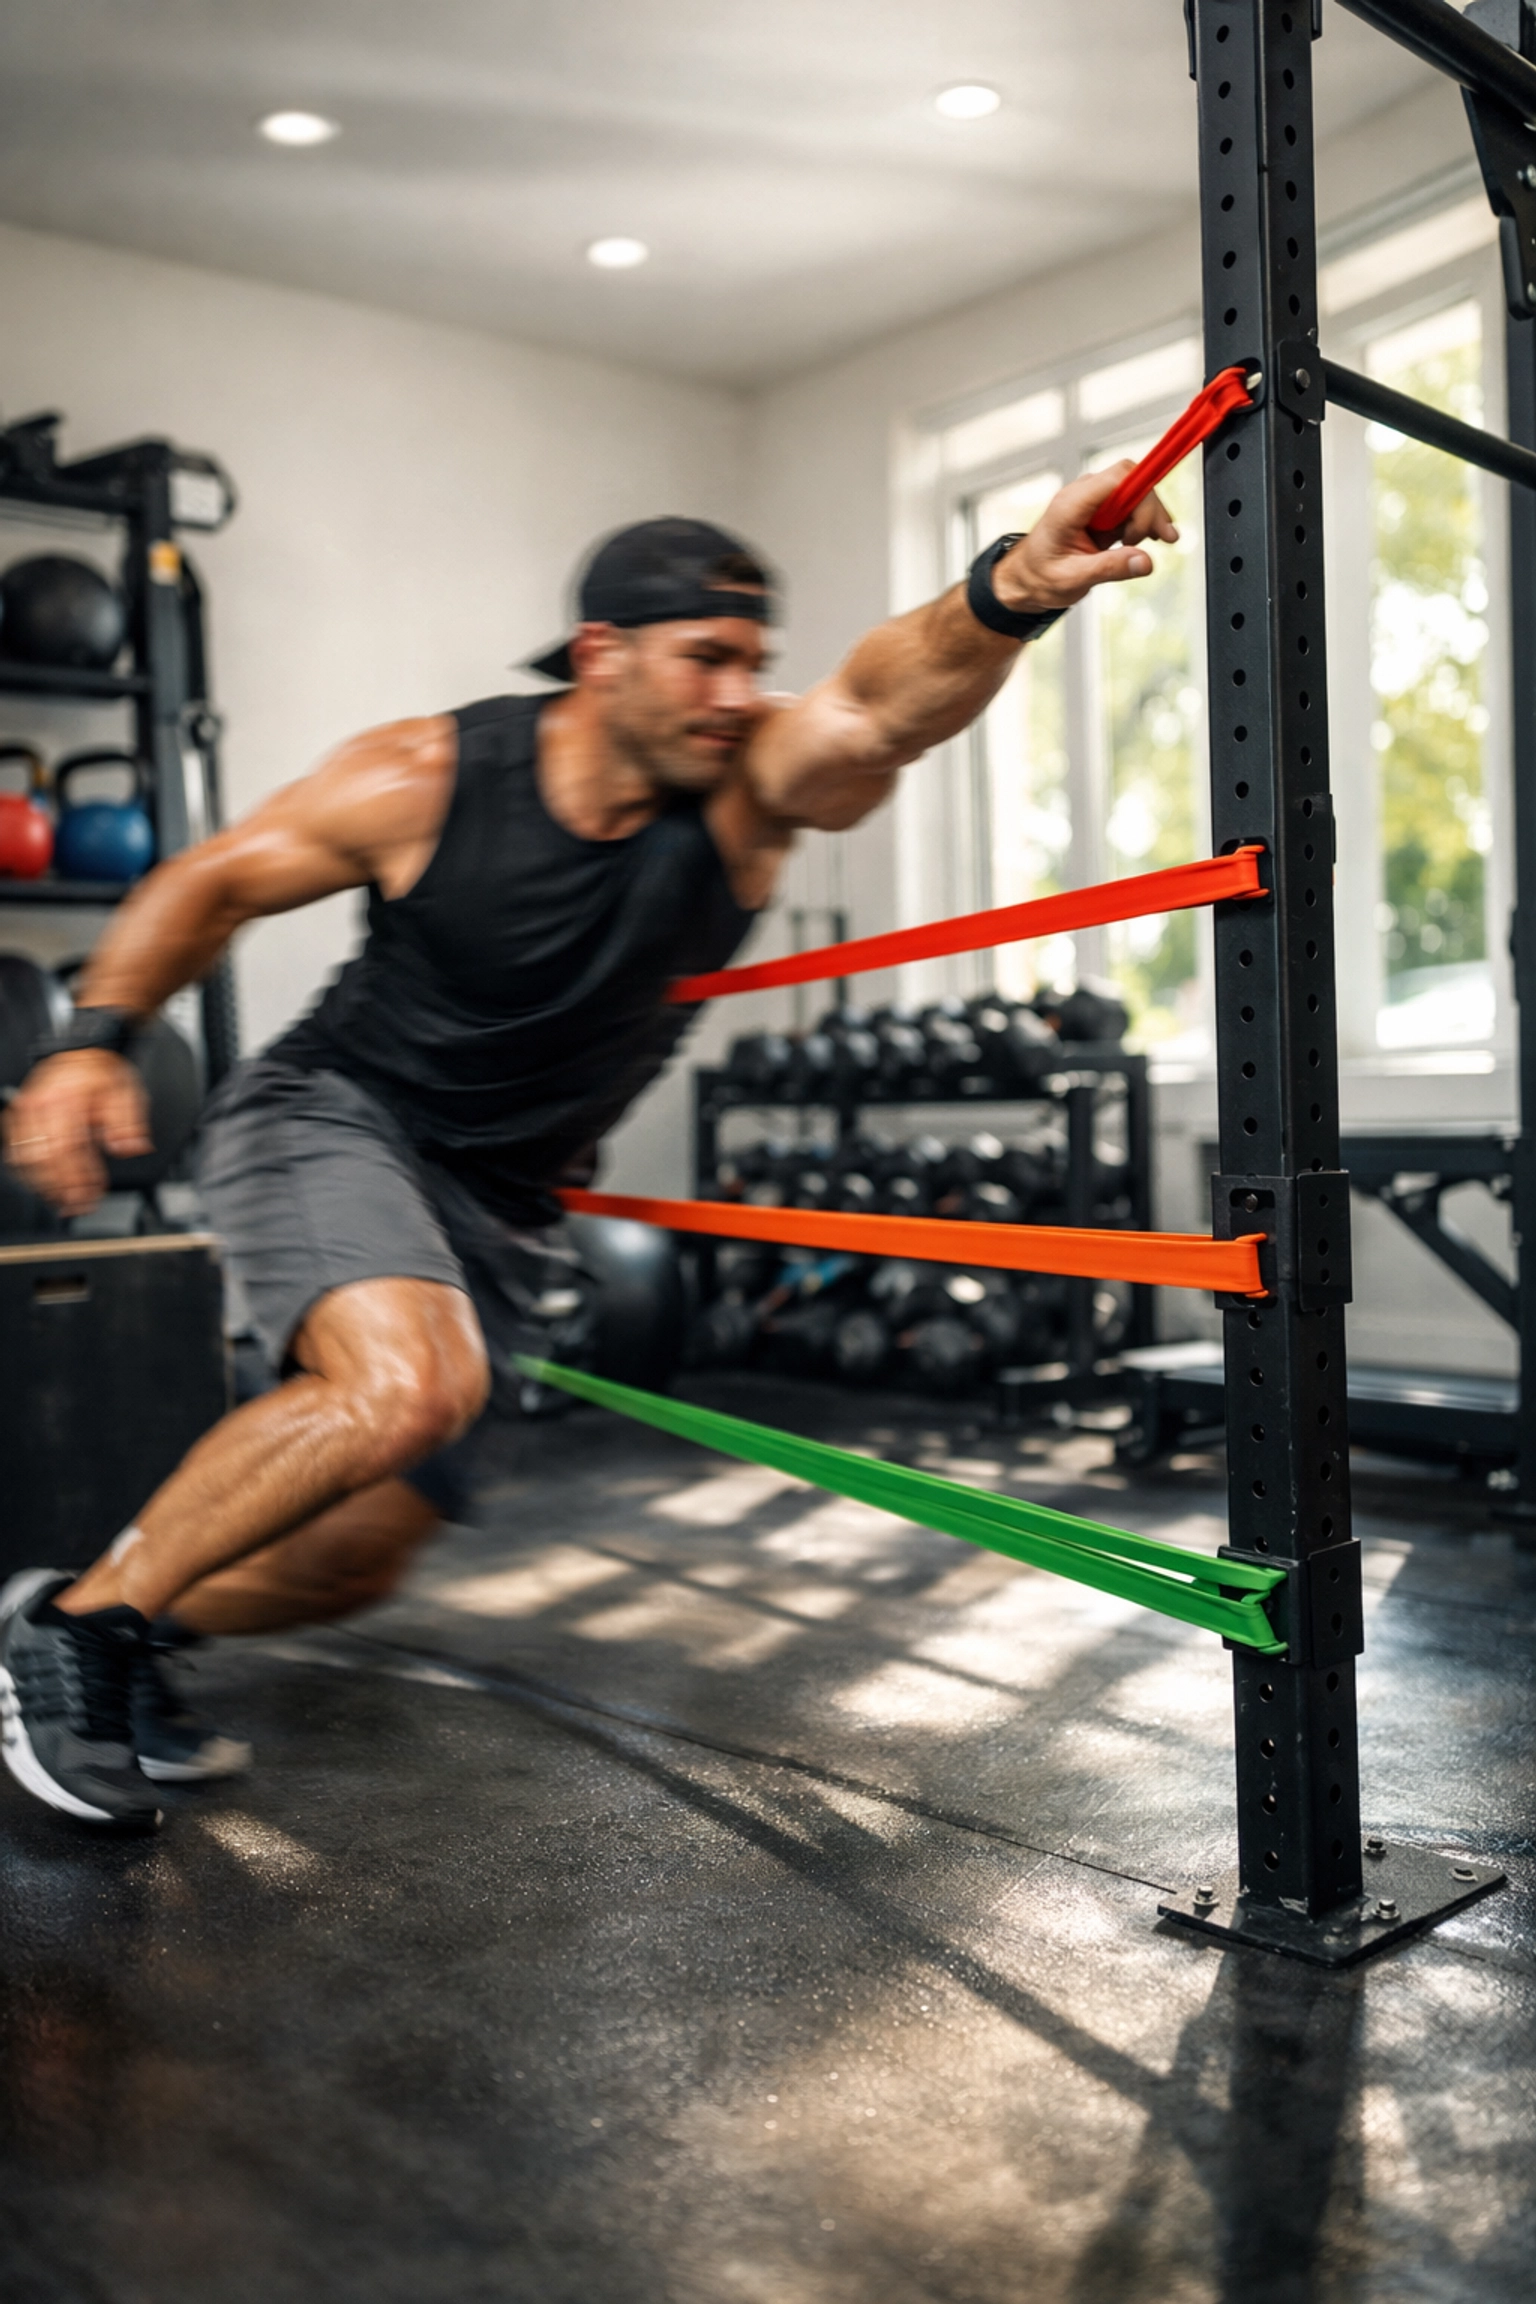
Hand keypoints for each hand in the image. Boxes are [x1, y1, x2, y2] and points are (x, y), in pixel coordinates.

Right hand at [3, 1050, 151, 1215]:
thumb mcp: (126, 1093)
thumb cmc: (103, 1071)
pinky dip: (29, 1169)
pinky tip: (45, 1182)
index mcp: (66, 1098)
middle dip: (61, 1188)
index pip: (68, 1148)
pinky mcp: (21, 1113)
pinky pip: (16, 1147)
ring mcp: (26, 1108)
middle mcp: (40, 1103)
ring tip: (63, 1200)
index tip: (90, 1196)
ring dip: (44, 1183)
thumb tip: (130, 1149)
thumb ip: (128, 1123)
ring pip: (25, 1156)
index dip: (78, 1178)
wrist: (85, 1049)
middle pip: (44, 1157)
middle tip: (78, 1205)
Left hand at [992, 466, 1179, 614]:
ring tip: (1158, 541)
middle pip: (1132, 481)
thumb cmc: (1041, 577)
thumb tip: (1145, 562)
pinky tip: (1149, 539)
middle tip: (1161, 540)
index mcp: (1071, 505)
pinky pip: (1130, 505)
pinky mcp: (1101, 510)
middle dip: (1151, 509)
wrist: (1027, 578)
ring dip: (1150, 516)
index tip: (1153, 526)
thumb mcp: (1073, 579)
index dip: (1143, 494)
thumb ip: (1109, 569)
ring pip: (1135, 492)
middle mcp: (1083, 495)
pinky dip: (1143, 521)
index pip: (1118, 478)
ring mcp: (1093, 500)